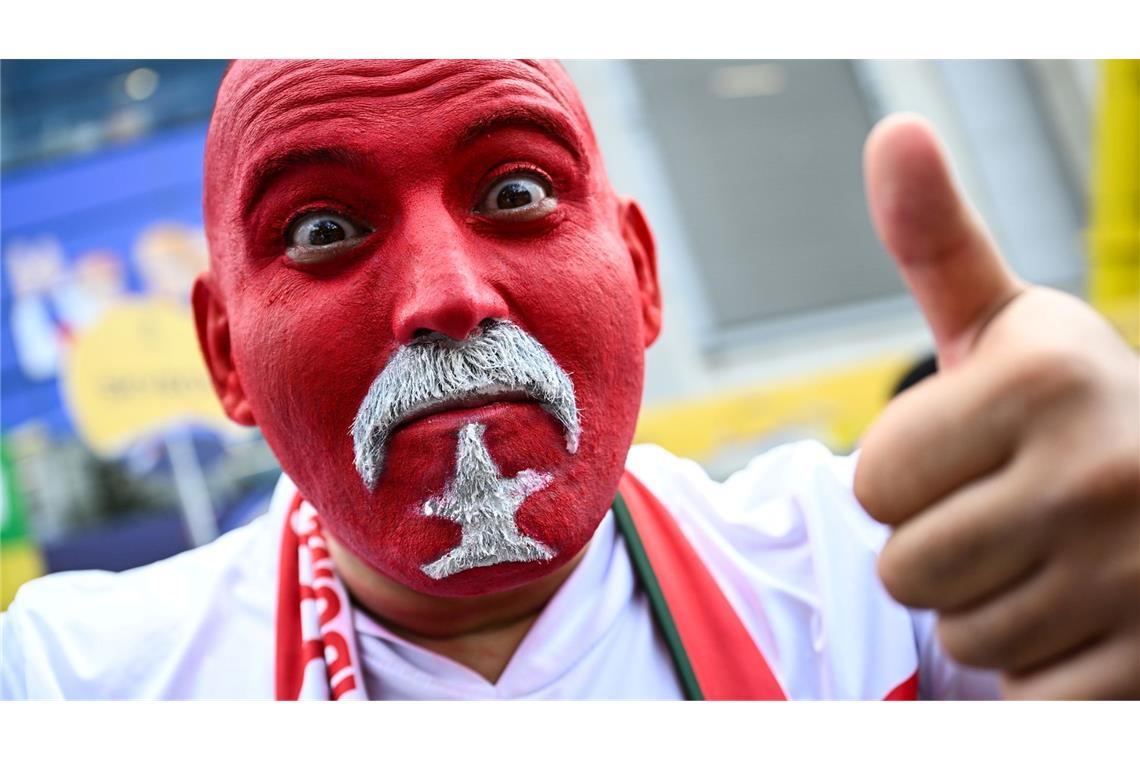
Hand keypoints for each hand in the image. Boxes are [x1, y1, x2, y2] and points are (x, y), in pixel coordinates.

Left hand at [854, 114, 1139, 698]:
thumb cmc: (1065, 406)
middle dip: (935, 543)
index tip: (965, 456)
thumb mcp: (1004, 322)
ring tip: (1042, 557)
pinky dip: (1037, 665)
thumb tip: (893, 129)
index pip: (872, 482)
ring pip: (963, 634)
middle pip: (906, 565)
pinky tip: (1078, 614)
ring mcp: (1139, 576)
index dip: (903, 477)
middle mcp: (1102, 472)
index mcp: (1045, 379)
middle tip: (1001, 511)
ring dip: (983, 604)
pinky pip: (1026, 693)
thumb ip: (935, 239)